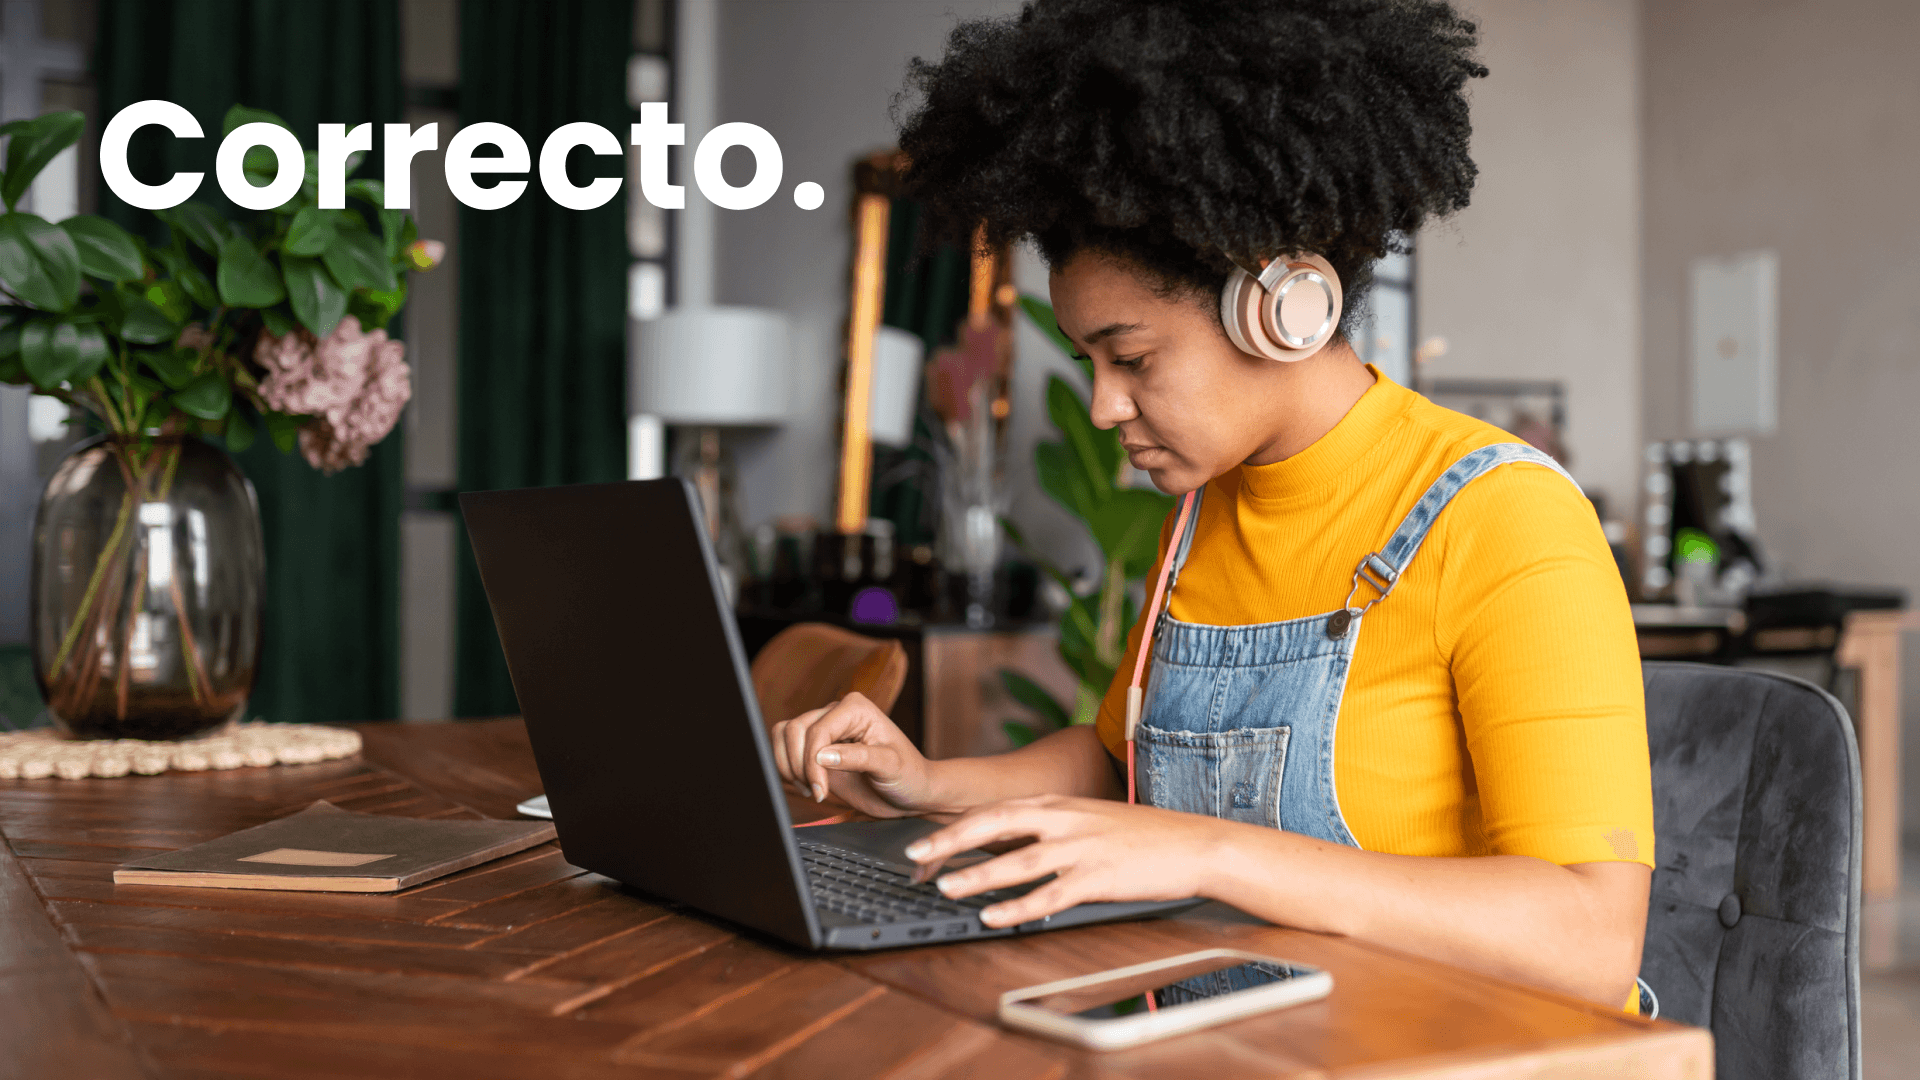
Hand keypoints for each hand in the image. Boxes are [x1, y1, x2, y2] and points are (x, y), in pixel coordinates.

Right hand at [769, 692, 948, 818]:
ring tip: (812, 789)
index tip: (820, 790)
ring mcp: (825, 730)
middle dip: (799, 765)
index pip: (818, 729)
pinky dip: (787, 769)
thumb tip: (822, 755)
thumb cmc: (909, 776)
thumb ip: (858, 758)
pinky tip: (808, 786)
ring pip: (784, 735)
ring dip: (788, 765)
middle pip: (794, 730)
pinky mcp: (817, 748)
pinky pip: (785, 749)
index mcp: (856, 708)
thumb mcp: (890, 766)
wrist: (912, 793)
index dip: (812, 761)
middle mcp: (837, 713)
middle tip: (817, 792)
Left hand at [901, 795, 1222, 927]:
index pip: (993, 811)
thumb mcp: (1087, 819)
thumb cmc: (1140, 835)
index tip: (922, 844)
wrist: (1194, 843)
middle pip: (994, 826)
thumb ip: (1048, 827)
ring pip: (1017, 861)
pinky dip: (1018, 907)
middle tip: (915, 857)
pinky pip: (1050, 895)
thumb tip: (1005, 846)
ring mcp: (1081, 848)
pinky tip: (994, 918)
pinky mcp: (1099, 878)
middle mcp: (1063, 820)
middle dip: (949, 841)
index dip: (953, 828)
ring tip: (945, 889)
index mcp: (1057, 804)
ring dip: (977, 876)